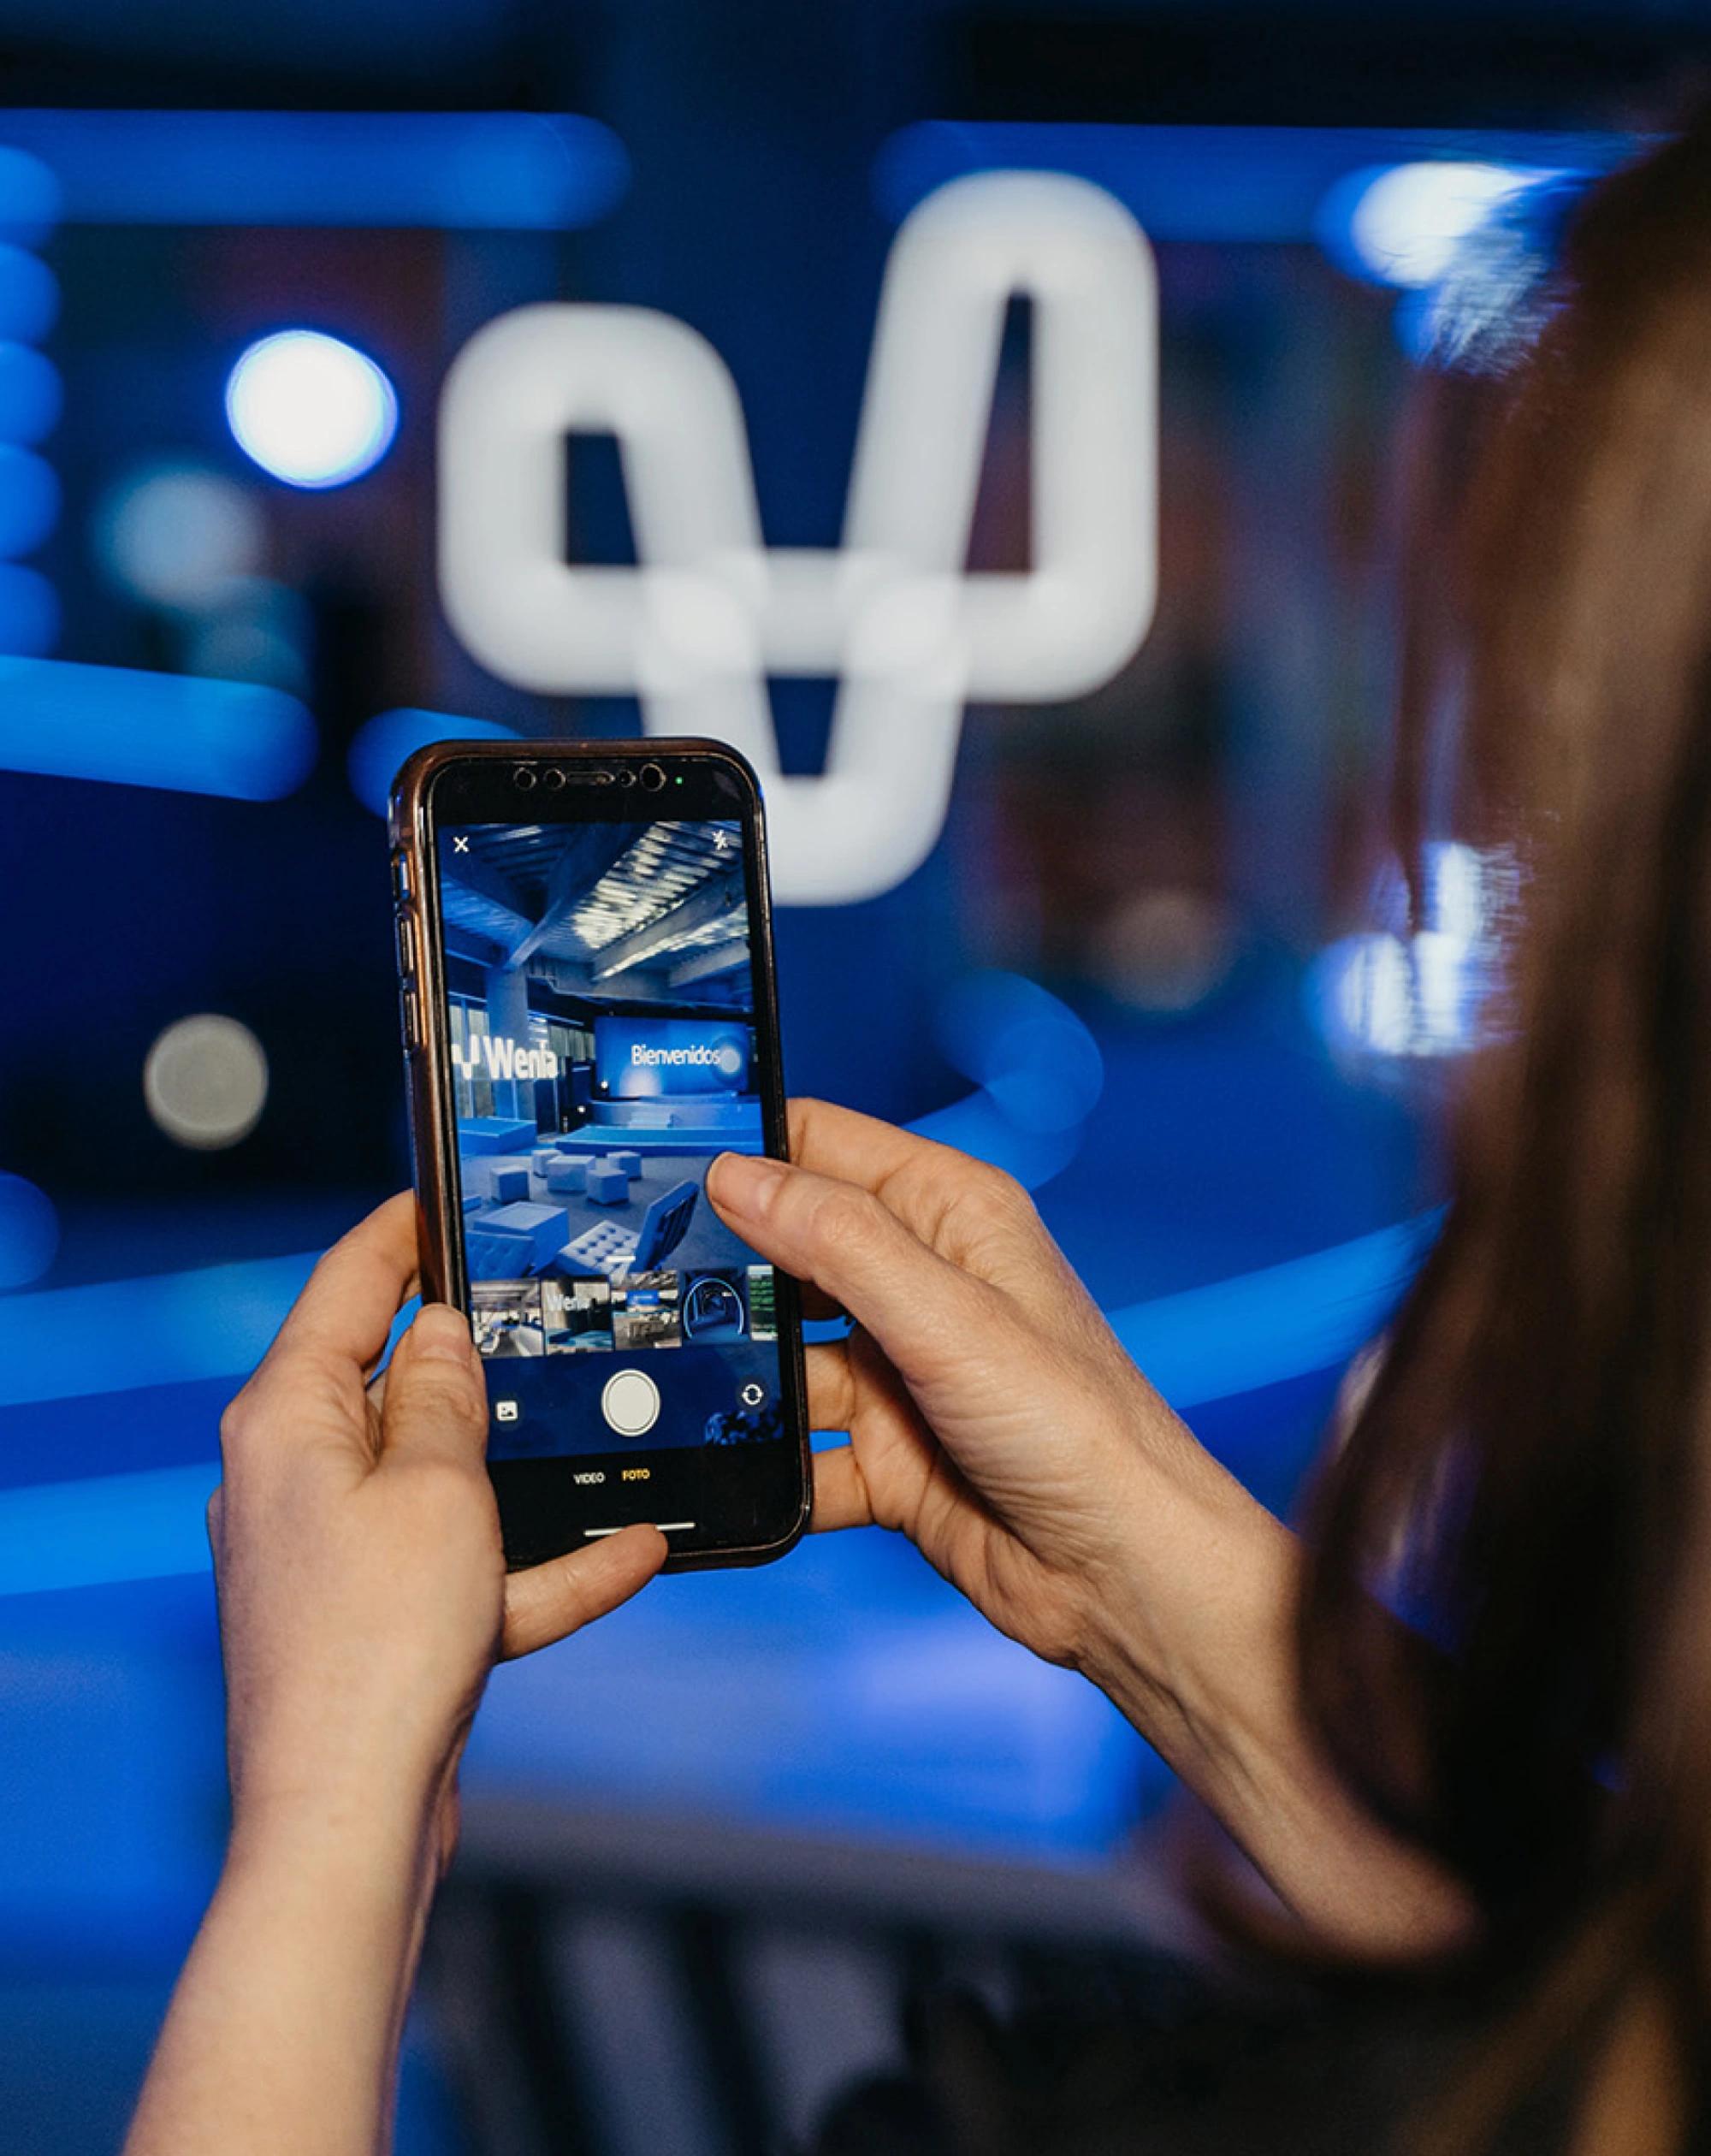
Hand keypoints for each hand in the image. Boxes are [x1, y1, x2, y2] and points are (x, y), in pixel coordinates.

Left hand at [210, 1194, 665, 1871]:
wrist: (347, 1820)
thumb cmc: (374, 1647)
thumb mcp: (435, 1485)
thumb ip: (442, 1392)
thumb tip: (435, 1327)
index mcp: (287, 1420)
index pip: (345, 1287)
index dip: (402, 1230)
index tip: (449, 1192)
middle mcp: (296, 1476)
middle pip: (393, 1380)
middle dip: (475, 1353)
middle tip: (547, 1303)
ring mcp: (335, 1551)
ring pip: (441, 1477)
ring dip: (525, 1468)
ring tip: (606, 1435)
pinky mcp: (375, 1616)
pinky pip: (468, 1566)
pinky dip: (540, 1564)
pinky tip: (634, 1556)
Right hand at [707, 1100, 1263, 1679]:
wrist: (1123, 1576)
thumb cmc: (1080, 1429)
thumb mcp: (948, 1317)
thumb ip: (839, 1242)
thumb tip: (740, 1175)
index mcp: (949, 1216)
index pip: (825, 1149)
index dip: (748, 1150)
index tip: (661, 1164)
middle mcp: (920, 1287)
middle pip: (787, 1255)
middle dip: (722, 1272)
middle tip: (639, 1281)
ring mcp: (898, 1375)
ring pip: (781, 1360)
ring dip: (737, 1378)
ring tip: (665, 1382)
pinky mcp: (885, 1457)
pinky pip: (796, 1452)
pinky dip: (761, 1466)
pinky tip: (722, 1470)